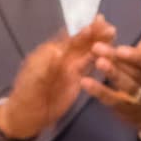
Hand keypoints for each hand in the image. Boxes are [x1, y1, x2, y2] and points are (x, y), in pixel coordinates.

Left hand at [0, 19, 113, 137]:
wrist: (28, 116)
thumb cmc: (27, 95)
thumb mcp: (34, 80)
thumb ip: (46, 66)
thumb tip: (58, 52)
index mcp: (49, 52)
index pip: (68, 38)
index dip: (81, 32)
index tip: (95, 24)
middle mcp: (62, 56)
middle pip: (81, 42)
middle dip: (95, 34)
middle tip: (110, 27)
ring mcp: (70, 67)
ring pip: (87, 52)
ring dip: (100, 43)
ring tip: (113, 34)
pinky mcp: (77, 79)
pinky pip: (90, 65)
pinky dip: (99, 59)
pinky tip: (111, 54)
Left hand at [85, 0, 140, 131]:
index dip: (137, 57)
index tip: (121, 49)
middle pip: (135, 73)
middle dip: (117, 61)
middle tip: (97, 47)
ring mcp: (140, 99)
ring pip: (125, 87)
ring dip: (111, 75)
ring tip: (96, 61)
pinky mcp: (125, 109)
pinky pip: (112, 101)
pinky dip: (99, 92)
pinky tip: (85, 82)